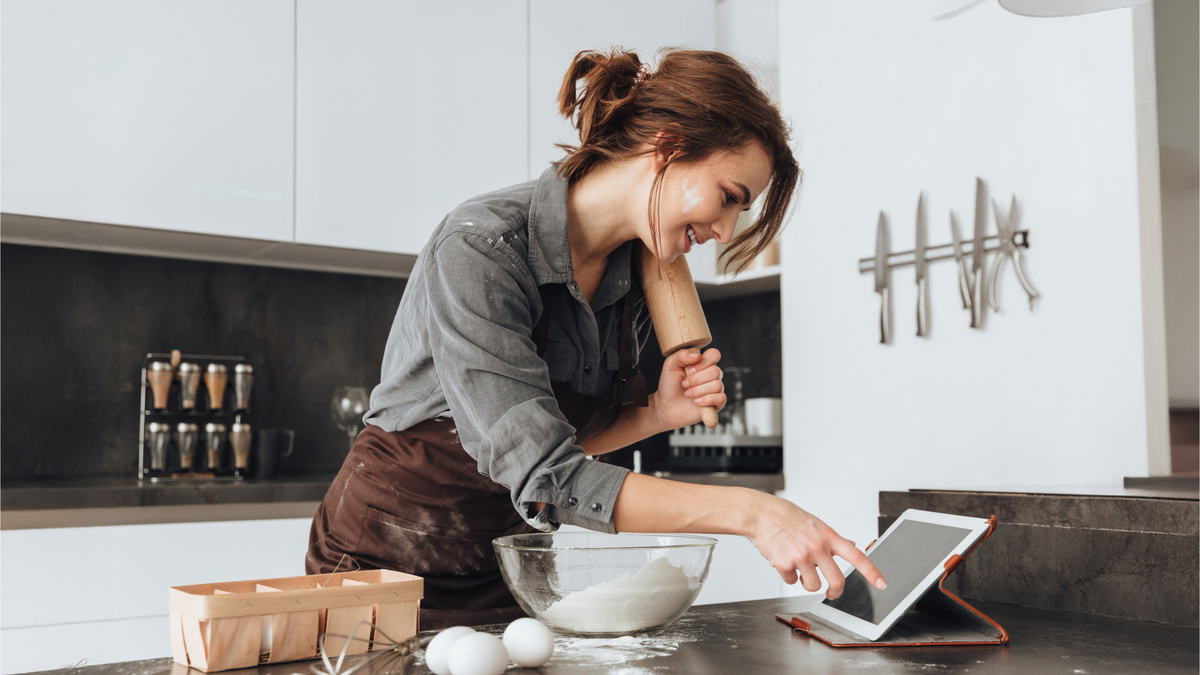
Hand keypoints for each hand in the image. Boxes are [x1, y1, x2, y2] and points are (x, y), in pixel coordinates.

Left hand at [652, 348, 725, 430]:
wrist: (667, 406)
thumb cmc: (670, 385)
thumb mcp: (670, 365)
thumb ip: (682, 355)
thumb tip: (697, 356)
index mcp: (704, 363)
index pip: (714, 355)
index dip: (703, 362)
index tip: (689, 370)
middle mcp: (712, 375)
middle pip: (715, 371)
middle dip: (696, 379)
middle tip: (684, 384)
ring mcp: (716, 389)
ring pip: (717, 385)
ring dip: (698, 390)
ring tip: (687, 394)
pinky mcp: (717, 403)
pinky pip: (721, 398)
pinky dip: (707, 400)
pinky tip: (696, 402)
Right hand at [748, 494, 886, 599]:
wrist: (760, 514)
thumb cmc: (786, 516)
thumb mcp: (815, 523)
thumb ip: (831, 537)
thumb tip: (851, 543)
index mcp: (828, 536)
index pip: (856, 556)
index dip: (871, 572)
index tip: (882, 584)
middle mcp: (817, 547)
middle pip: (837, 581)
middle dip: (834, 592)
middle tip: (831, 593)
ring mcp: (801, 557)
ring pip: (813, 586)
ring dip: (806, 581)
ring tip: (798, 567)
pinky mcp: (784, 564)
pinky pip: (792, 581)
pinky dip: (788, 575)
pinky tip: (782, 560)